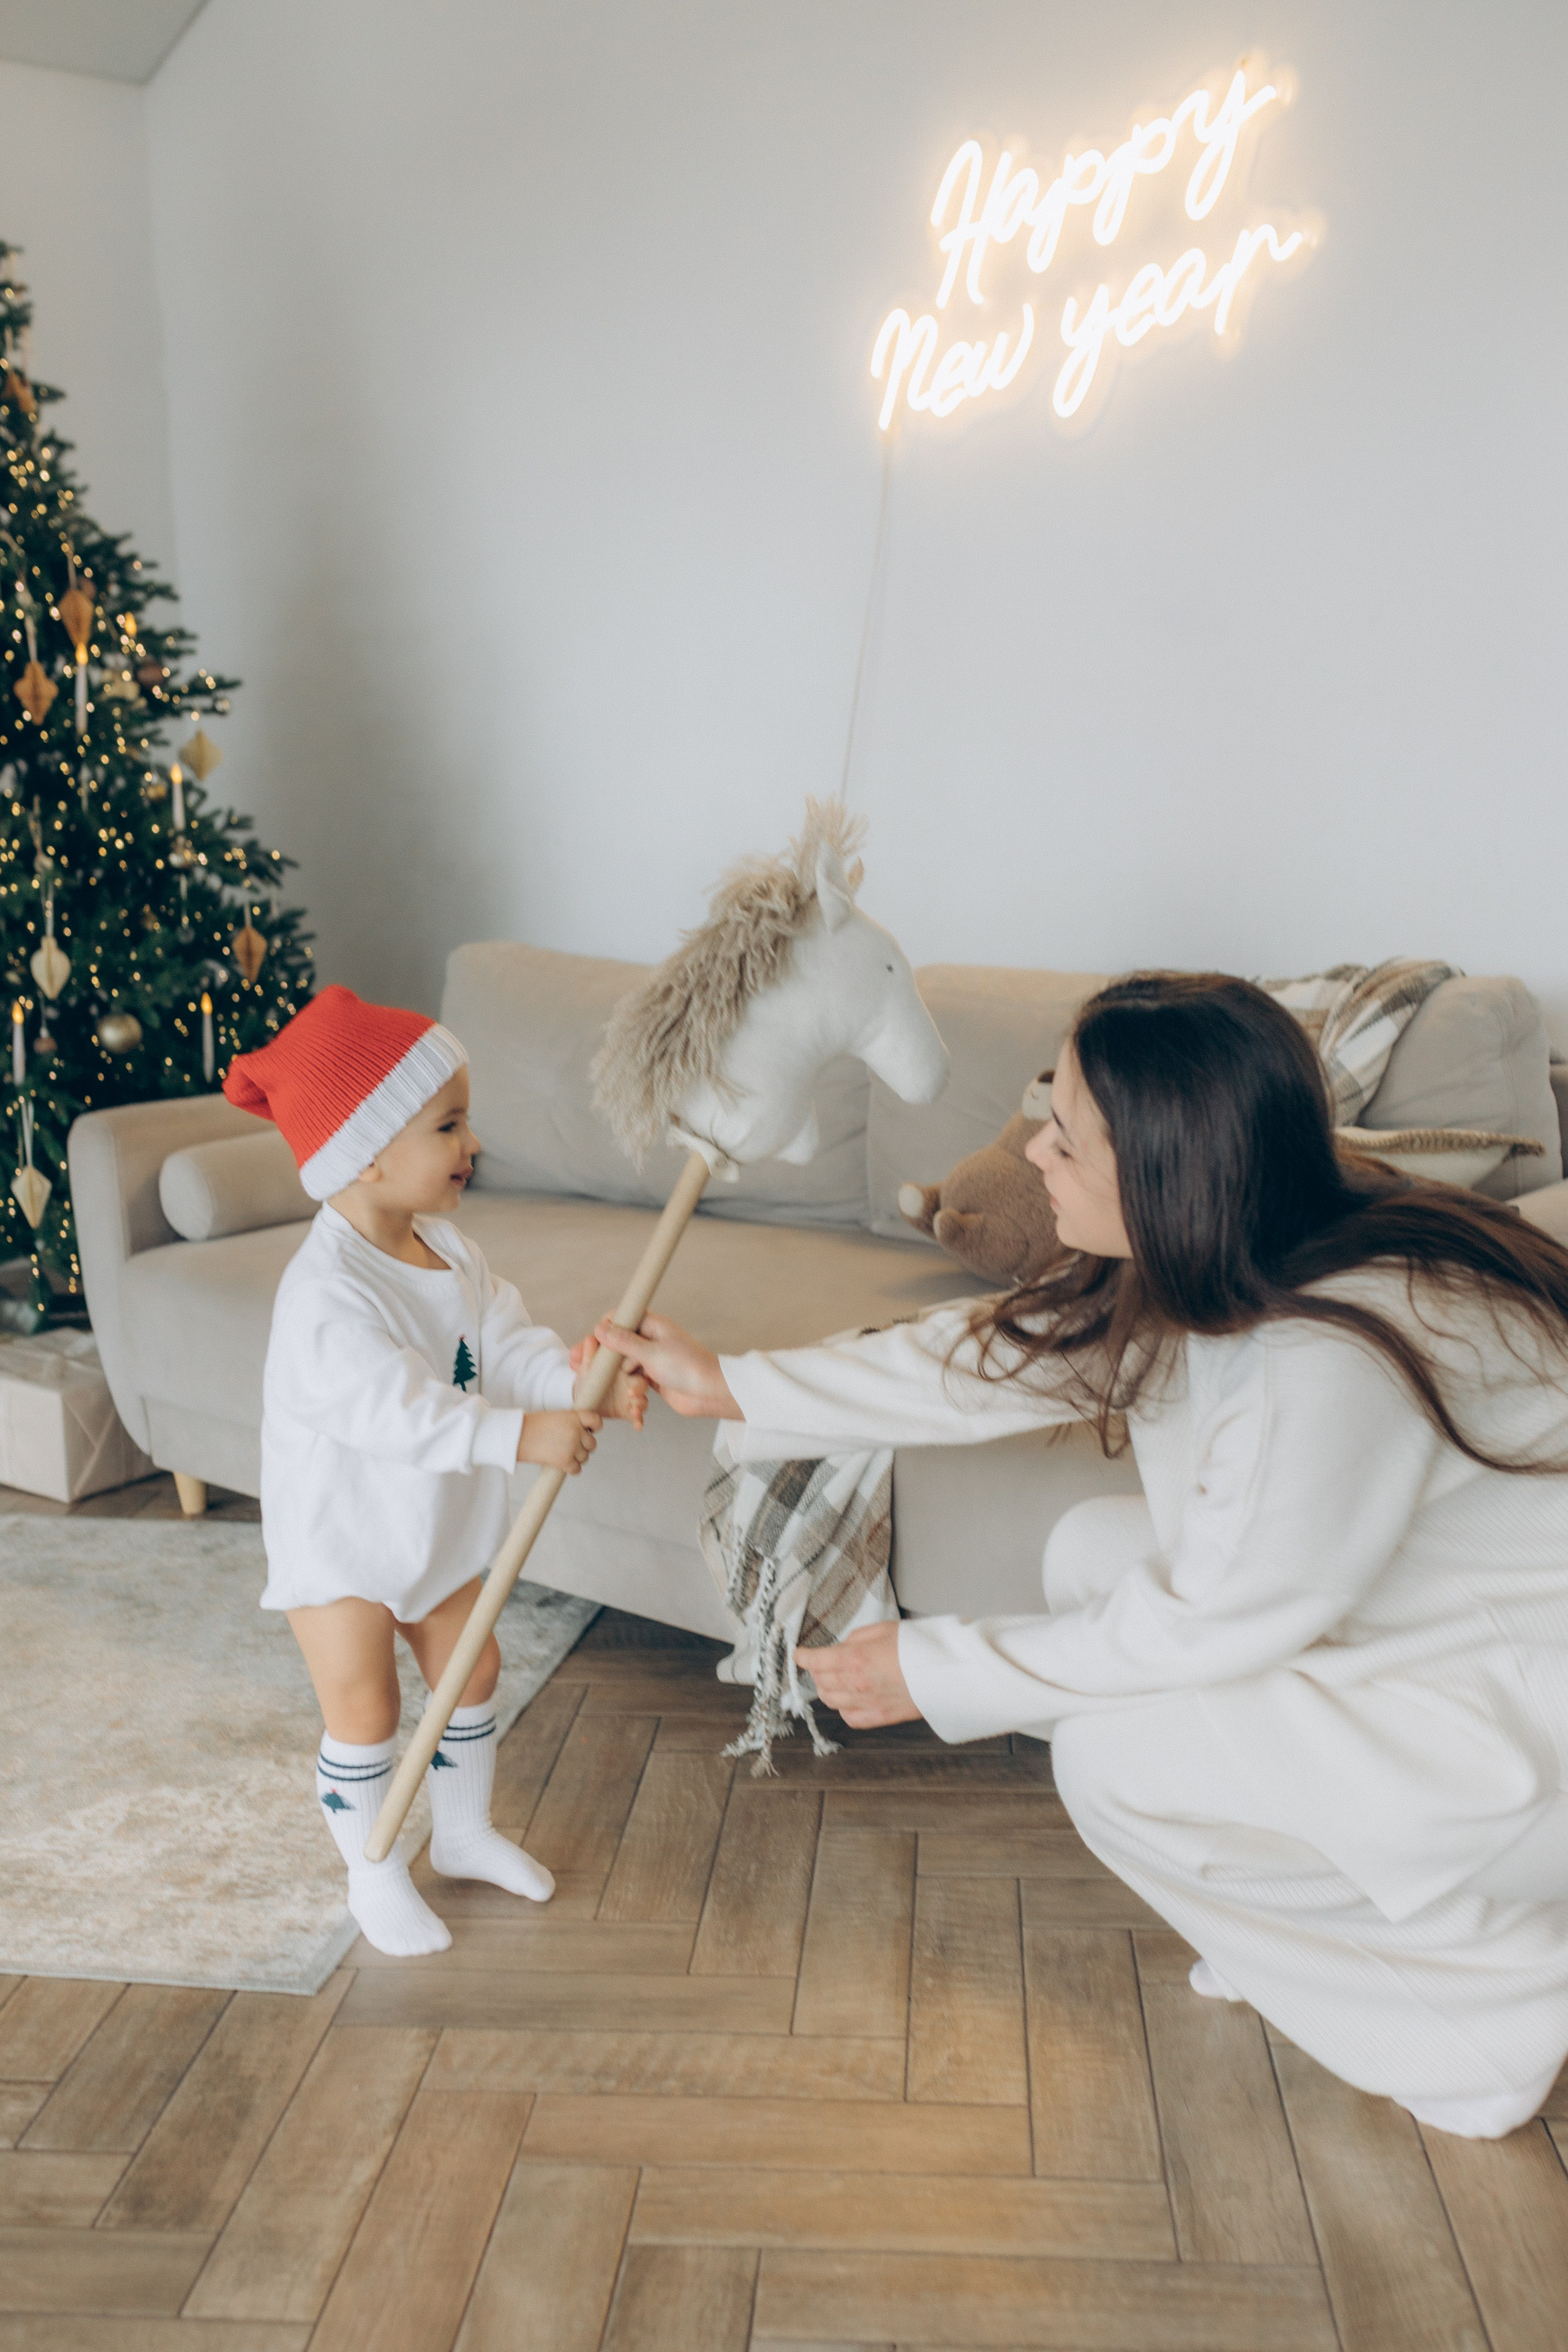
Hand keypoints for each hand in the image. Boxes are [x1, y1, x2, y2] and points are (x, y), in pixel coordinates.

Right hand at [517, 1409, 599, 1473]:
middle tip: (569, 1446)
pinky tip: (563, 1465)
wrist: (517, 1436)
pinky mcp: (565, 1461)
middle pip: (592, 1444)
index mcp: (574, 1417)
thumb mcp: (556, 1417)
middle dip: (583, 1446)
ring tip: (562, 1454)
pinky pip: (577, 1469)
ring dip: (576, 1458)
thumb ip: (572, 1423)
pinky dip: (571, 1469)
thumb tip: (585, 1435)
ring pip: (585, 1457)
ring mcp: (572, 1446)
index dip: (594, 1428)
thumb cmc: (533, 1426)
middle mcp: (576, 1431)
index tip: (589, 1431)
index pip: (596, 1421)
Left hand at [569, 1334, 647, 1428]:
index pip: (634, 1365)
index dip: (634, 1367)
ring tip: (635, 1410)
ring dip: (640, 1405)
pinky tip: (637, 1425)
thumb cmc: (587, 1379)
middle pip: (642, 1383)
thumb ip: (588, 1354)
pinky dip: (639, 1421)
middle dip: (639, 1389)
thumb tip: (590, 1338)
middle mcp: (630, 1382)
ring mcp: (630, 1397)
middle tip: (631, 1393)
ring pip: (642, 1400)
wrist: (582, 1399)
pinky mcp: (628, 1411)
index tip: (629, 1370)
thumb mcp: (587, 1367)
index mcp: (623, 1369)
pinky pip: (637, 1417)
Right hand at [591, 1315, 740, 1419]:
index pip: (620, 1319)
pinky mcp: (653, 1377)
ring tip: (629, 1389)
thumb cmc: (687, 1367)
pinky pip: (633, 1380)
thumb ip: (623, 1341)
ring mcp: (651, 1359)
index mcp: (652, 1326)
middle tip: (582, 1367)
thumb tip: (600, 1329)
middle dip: (604, 1358)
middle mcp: (651, 1340)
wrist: (710, 1393)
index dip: (603, 1330)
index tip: (590, 1345)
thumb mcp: (651, 1352)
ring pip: (623, 1364)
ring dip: (622, 1378)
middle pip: (618, 1344)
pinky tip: (633, 1401)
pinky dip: (632, 1389)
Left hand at [797, 1621, 920, 1728]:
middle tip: (821, 1663)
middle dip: (817, 1671)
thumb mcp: (884, 1628)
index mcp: (856, 1659)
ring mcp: (868, 1703)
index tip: (799, 1654)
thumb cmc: (919, 1646)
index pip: (817, 1661)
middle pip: (821, 1682)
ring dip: (827, 1689)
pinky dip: (843, 1708)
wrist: (946, 1671)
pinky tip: (849, 1699)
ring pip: (831, 1701)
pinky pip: (850, 1717)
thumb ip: (857, 1638)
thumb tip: (843, 1647)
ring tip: (833, 1679)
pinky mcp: (880, 1717)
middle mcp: (857, 1684)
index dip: (803, 1657)